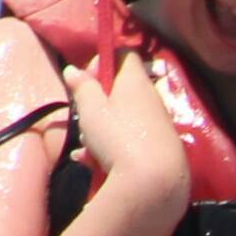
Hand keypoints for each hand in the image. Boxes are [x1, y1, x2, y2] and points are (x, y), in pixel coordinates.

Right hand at [73, 43, 191, 211]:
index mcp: (136, 81)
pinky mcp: (161, 147)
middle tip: (84, 117)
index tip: (87, 79)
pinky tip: (93, 163)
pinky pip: (132, 140)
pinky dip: (113, 148)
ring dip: (102, 130)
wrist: (154, 181)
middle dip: (98, 103)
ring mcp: (159, 123)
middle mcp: (152, 98)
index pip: (125, 54)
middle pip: (122, 89)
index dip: (104, 61)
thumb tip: (73, 69)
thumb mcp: (91, 110)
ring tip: (86, 148)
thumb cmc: (118, 137)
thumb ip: (82, 88)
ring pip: (123, 118)